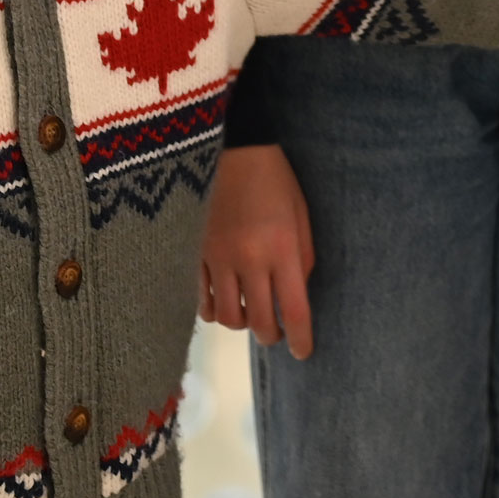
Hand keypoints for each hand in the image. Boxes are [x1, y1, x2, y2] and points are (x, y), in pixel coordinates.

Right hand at [199, 144, 315, 357]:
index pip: (295, 310)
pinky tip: (224, 299)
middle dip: (271, 336)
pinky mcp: (194, 254)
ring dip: (242, 323)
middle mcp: (250, 259)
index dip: (301, 338)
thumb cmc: (274, 178)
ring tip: (250, 312)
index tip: (304, 352)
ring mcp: (218, 259)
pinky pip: (201, 300)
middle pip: (260, 322)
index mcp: (283, 248)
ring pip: (228, 318)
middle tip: (276, 333)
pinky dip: (214, 309)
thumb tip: (298, 292)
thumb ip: (303, 256)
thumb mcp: (301, 213)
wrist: (230, 145)